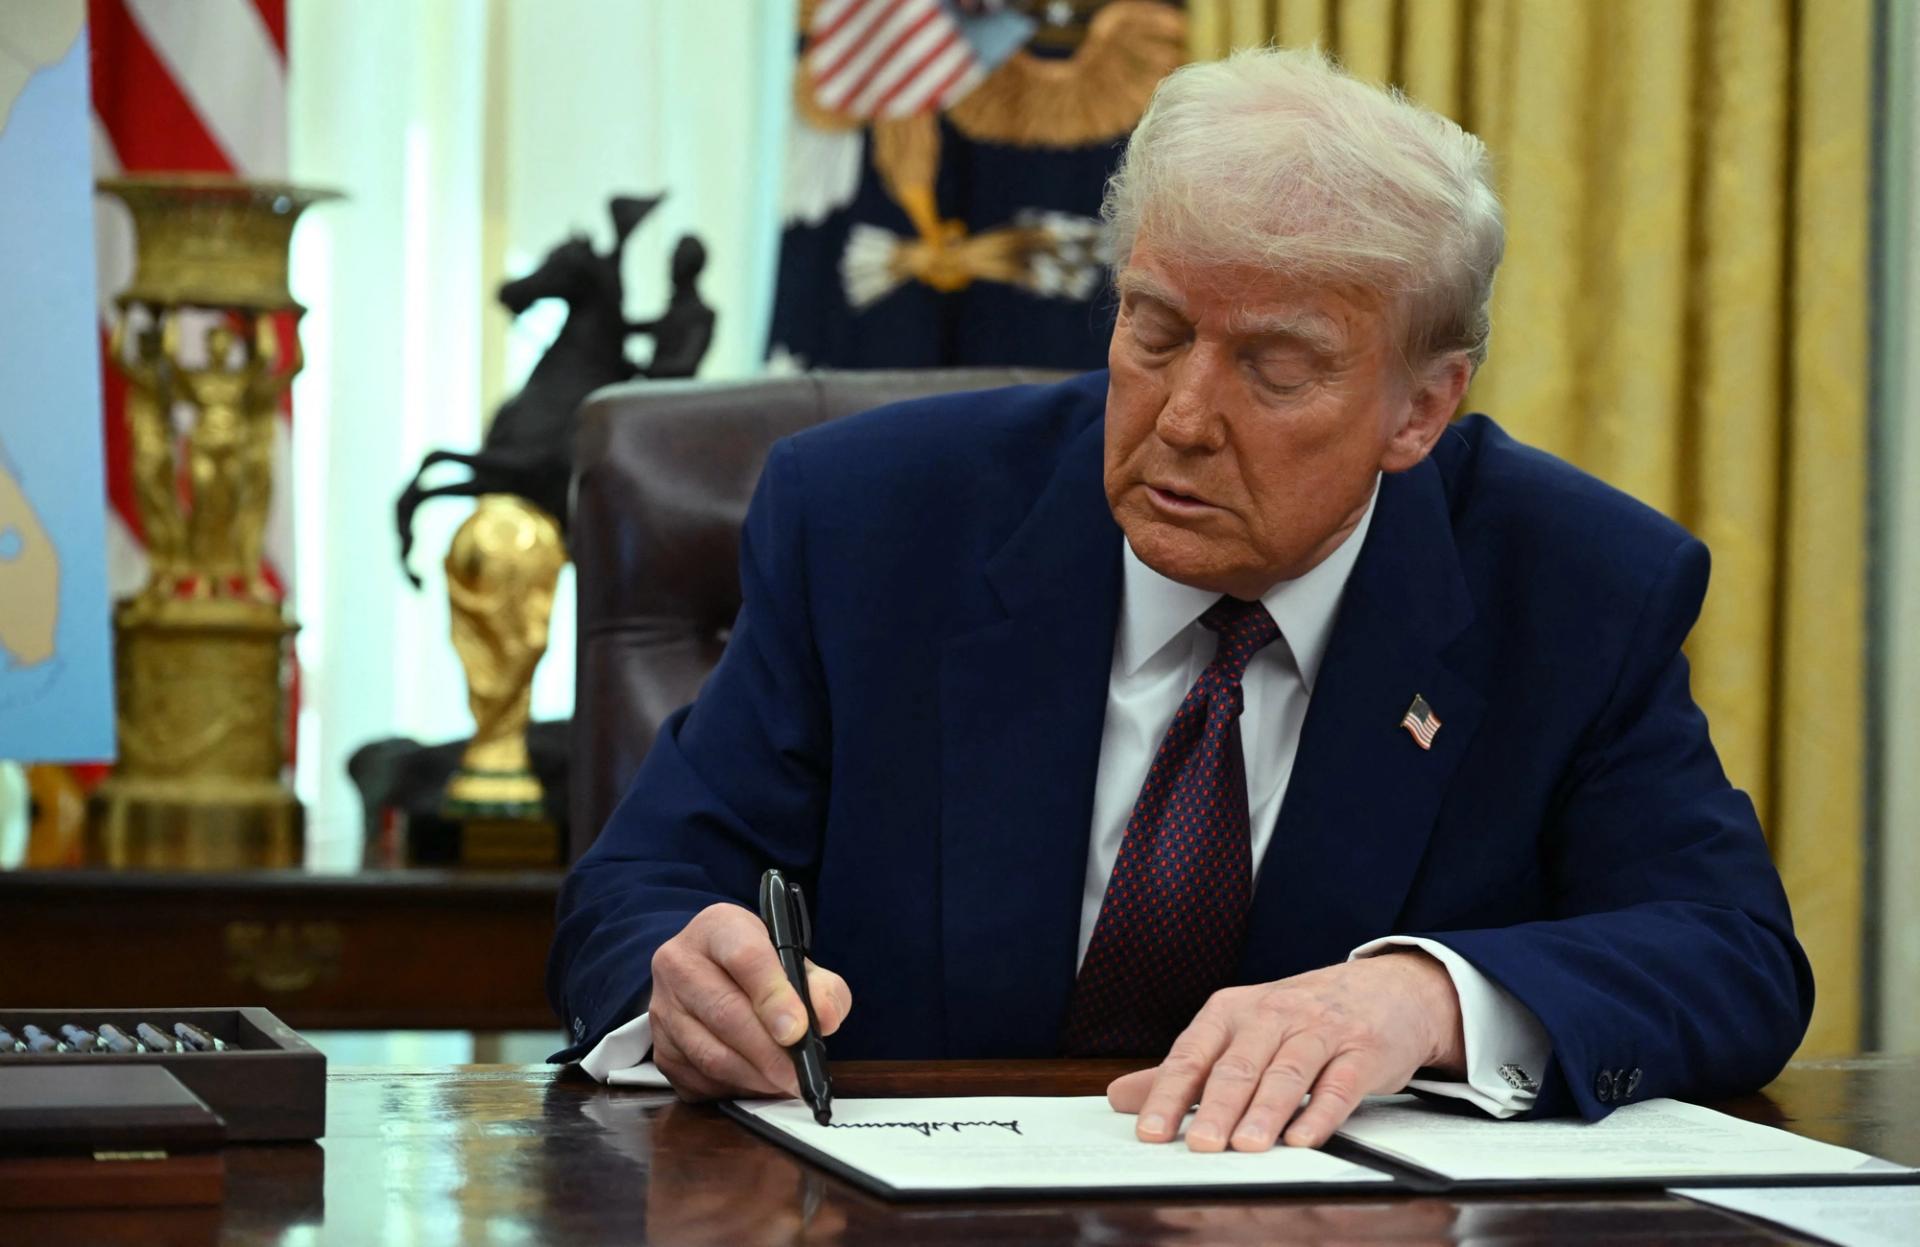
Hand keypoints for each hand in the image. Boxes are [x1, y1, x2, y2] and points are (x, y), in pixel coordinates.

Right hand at [650, 902, 851, 1099]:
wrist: (713, 974)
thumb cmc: (758, 967)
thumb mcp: (796, 961)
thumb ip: (821, 986)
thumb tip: (826, 1018)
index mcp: (717, 928)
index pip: (744, 958)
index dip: (774, 996)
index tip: (798, 1030)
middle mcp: (679, 962)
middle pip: (725, 1012)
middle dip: (769, 1052)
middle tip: (799, 1075)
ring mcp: (663, 1007)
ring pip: (709, 1053)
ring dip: (754, 1076)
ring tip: (784, 1083)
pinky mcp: (659, 1047)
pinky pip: (697, 1080)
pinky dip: (732, 1090)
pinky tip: (756, 1084)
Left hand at [1107, 952, 1465, 1150]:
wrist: (1386, 988)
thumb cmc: (1301, 1015)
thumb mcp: (1239, 1029)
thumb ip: (1185, 1067)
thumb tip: (1122, 1098)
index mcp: (1232, 1011)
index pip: (1192, 1054)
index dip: (1168, 1094)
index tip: (1151, 1132)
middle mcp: (1273, 1015)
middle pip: (1238, 1065)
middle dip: (1216, 1106)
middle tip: (1201, 1144)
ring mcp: (1320, 1031)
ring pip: (1286, 1073)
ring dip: (1265, 1111)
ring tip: (1247, 1146)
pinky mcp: (1362, 1051)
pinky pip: (1339, 1084)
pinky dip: (1321, 1112)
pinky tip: (1303, 1136)